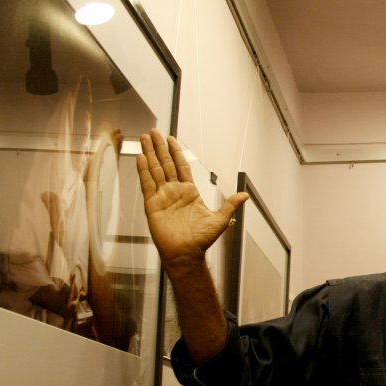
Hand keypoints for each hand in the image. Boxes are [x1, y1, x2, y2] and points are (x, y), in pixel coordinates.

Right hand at [135, 129, 247, 271]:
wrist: (186, 254)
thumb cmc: (201, 240)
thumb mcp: (220, 220)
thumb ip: (230, 205)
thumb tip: (245, 195)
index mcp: (189, 192)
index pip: (181, 166)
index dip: (176, 152)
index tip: (171, 139)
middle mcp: (174, 192)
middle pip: (165, 164)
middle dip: (160, 147)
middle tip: (154, 132)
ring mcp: (162, 197)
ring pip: (154, 170)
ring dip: (149, 154)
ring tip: (144, 138)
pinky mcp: (152, 204)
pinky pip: (147, 184)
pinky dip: (143, 170)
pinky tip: (140, 157)